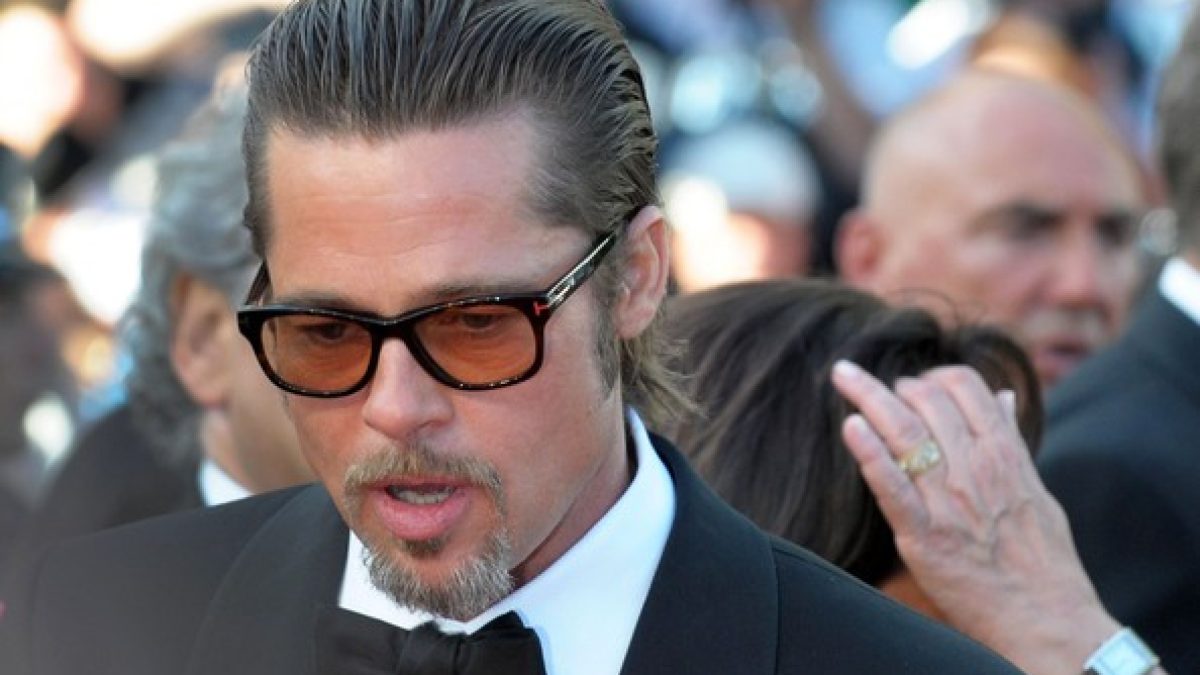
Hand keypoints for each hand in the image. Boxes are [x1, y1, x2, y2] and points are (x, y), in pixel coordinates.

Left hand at [830, 360, 1122, 674]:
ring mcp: (948, 501)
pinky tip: (850, 427)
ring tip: (845, 378)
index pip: (964, 386)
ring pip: (903, 432)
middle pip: (926, 401)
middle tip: (874, 388)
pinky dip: (869, 453)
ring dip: (868, 396)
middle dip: (893, 385)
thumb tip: (1003, 397)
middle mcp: (975, 469)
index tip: (916, 383)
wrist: (1047, 620)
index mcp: (1004, 454)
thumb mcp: (1037, 490)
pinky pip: (891, 486)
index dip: (933, 376)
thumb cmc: (1045, 560)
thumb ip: (1012, 442)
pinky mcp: (924, 535)